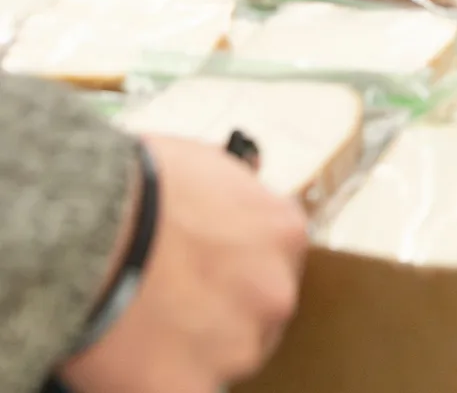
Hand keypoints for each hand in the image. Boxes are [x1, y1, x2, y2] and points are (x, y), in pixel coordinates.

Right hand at [62, 135, 307, 392]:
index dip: (240, 266)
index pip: (278, 260)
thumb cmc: (140, 186)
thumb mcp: (209, 167)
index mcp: (283, 233)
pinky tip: (133, 356)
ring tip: (143, 324)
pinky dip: (161, 380)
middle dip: (223, 310)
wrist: (91, 228)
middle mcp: (274, 291)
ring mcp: (239, 345)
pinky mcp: (194, 389)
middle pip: (259, 313)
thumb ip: (238, 202)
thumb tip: (236, 209)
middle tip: (175, 301)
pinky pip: (184, 390)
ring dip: (193, 349)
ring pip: (224, 358)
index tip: (212, 270)